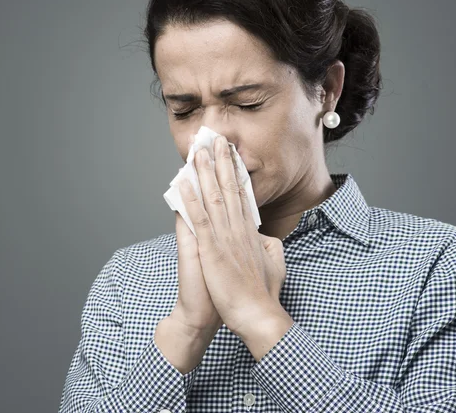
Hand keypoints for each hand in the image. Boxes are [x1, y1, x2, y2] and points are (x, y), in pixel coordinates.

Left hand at [178, 134, 287, 337]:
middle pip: (229, 189)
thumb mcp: (272, 264)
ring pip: (214, 197)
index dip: (235, 174)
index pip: (242, 197)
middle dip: (222, 163)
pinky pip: (199, 218)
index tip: (232, 156)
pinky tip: (183, 181)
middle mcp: (238, 229)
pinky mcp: (212, 249)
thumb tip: (265, 238)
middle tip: (217, 140)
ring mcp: (225, 237)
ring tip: (198, 150)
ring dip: (205, 172)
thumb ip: (268, 247)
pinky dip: (190, 198)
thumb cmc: (261, 294)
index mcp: (250, 233)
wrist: (257, 315)